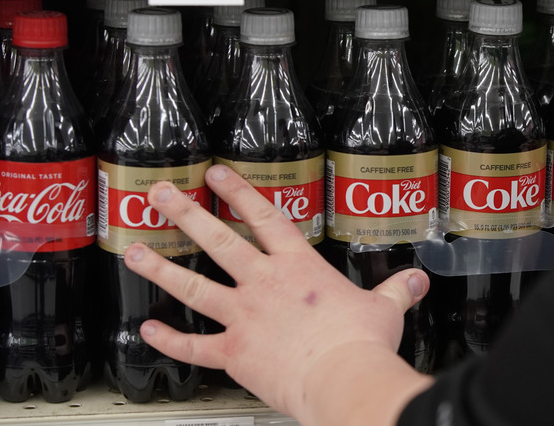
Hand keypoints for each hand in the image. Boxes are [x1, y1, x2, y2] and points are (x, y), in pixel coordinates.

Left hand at [123, 164, 433, 425]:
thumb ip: (398, 290)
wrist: (343, 378)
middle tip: (160, 194)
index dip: (237, 191)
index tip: (215, 174)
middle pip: (217, 240)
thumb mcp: (385, 308)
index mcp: (298, 267)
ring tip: (135, 251)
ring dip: (160, 268)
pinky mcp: (234, 352)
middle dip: (185, 213)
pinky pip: (192, 346)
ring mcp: (244, 316)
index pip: (263, 216)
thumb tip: (418, 281)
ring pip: (191, 286)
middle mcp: (264, 284)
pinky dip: (167, 340)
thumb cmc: (360, 344)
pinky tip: (147, 329)